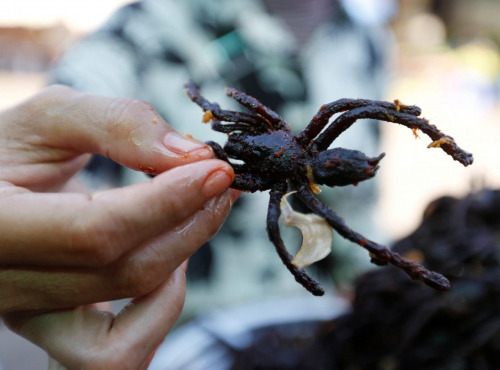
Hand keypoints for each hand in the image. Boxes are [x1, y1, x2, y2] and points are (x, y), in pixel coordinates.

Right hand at [0, 85, 235, 366]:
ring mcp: (30, 318)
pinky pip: (119, 354)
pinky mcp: (55, 331)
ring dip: (179, 269)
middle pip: (123, 275)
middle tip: (221, 183)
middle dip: (190, 225)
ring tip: (192, 216)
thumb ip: (117, 124)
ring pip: (127, 327)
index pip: (94, 232)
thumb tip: (189, 156)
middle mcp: (4, 287)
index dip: (168, 203)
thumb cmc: (12, 152)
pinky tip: (166, 260)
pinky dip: (158, 311)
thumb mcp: (50, 117)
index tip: (217, 171)